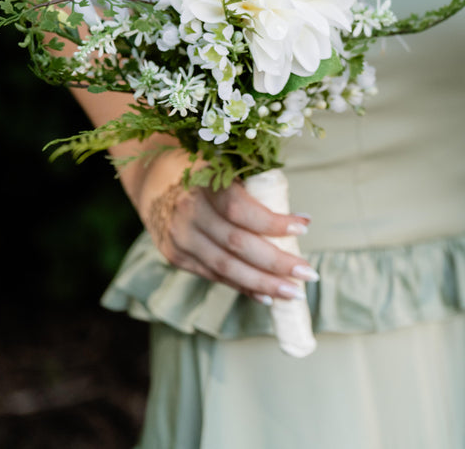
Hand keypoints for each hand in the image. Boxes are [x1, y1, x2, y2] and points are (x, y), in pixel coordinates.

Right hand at [135, 154, 316, 305]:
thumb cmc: (207, 171)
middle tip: (308, 273)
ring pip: (226, 268)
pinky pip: (214, 276)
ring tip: (293, 292)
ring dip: (263, 284)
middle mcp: (188, 214)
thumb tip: (300, 222)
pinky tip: (267, 295)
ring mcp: (179, 238)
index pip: (241, 210)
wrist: (155, 180)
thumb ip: (257, 191)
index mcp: (204, 184)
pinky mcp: (176, 256)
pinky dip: (243, 286)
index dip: (273, 222)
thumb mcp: (228, 169)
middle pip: (237, 245)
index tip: (304, 227)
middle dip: (276, 263)